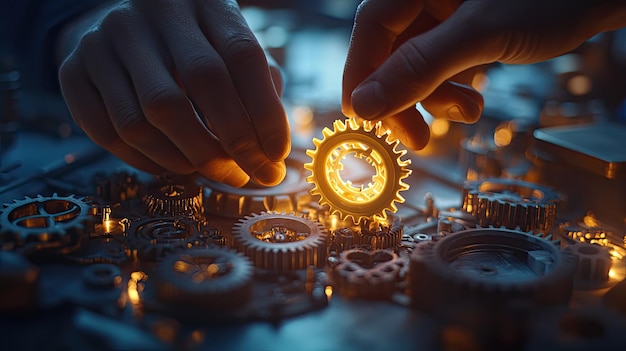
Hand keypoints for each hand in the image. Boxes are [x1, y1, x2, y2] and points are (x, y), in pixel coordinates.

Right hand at [59, 0, 289, 186]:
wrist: (119, 25)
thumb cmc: (191, 47)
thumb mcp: (229, 50)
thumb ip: (258, 88)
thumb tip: (270, 151)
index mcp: (204, 1)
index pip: (243, 56)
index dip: (265, 113)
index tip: (276, 157)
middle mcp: (154, 12)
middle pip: (200, 82)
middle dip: (231, 143)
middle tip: (248, 176)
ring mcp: (107, 38)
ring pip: (149, 117)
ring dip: (187, 159)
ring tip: (212, 171)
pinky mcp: (73, 69)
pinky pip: (109, 133)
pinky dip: (146, 162)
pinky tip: (172, 166)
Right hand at [342, 0, 625, 149]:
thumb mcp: (481, 34)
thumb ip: (420, 67)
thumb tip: (364, 105)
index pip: (372, 28)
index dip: (361, 74)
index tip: (362, 117)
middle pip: (390, 53)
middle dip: (403, 97)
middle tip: (412, 137)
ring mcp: (445, 16)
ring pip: (416, 67)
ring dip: (435, 100)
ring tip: (466, 113)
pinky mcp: (463, 34)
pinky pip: (441, 69)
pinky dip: (453, 92)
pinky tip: (473, 104)